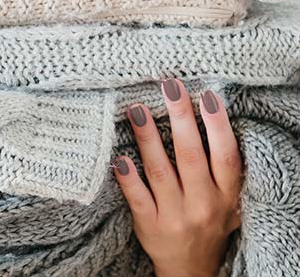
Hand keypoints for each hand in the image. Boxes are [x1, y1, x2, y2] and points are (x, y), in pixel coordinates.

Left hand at [114, 79, 241, 276]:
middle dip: (181, 118)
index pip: (226, 155)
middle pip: (191, 156)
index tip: (207, 96)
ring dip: (148, 138)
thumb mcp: (226, 199)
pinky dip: (128, 178)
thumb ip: (220, 167)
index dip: (218, 125)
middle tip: (169, 86)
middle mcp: (203, 204)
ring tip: (137, 109)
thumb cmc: (208, 221)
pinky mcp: (150, 225)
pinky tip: (119, 157)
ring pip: (160, 171)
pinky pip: (138, 198)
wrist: (191, 269)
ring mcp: (175, 215)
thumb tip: (206, 114)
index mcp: (226, 195)